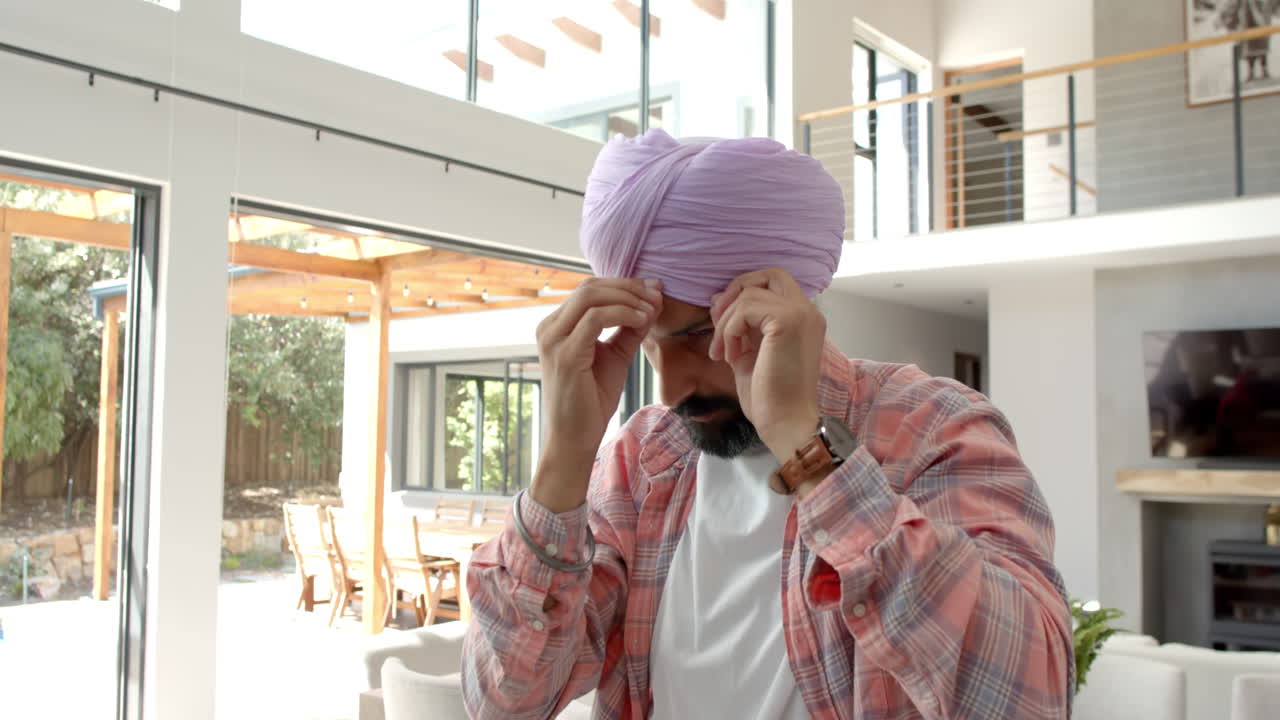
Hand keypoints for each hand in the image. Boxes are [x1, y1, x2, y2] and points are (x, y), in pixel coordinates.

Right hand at [531, 277, 662, 511]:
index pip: (589, 290)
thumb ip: (628, 330)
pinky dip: (623, 313)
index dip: (623, 285)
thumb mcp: (614, 356)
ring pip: (591, 296)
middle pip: (589, 287)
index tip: (654, 289)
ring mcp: (554, 340)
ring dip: (627, 298)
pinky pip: (596, 319)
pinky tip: (642, 321)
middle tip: (656, 293)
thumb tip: (650, 303)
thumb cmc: (591, 401)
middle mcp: (549, 329)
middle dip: (628, 286)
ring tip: (652, 308)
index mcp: (556, 327)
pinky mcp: (566, 355)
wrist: (575, 439)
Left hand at [709, 268, 824, 462]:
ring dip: (726, 322)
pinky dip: (729, 330)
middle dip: (736, 291)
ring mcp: (801, 314)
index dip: (744, 293)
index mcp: (803, 318)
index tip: (724, 322)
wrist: (786, 423)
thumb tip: (717, 299)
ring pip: (749, 294)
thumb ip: (738, 325)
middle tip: (718, 321)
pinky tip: (731, 356)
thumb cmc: (770, 396)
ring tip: (724, 353)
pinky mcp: (787, 322)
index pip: (774, 283)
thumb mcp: (749, 353)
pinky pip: (745, 309)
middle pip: (768, 274)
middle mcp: (808, 311)